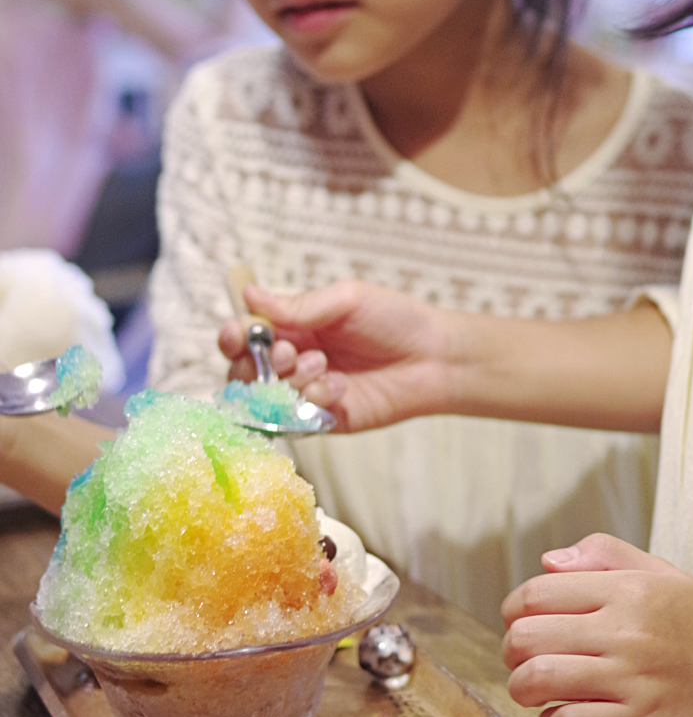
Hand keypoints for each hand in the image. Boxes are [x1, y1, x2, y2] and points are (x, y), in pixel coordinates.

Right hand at [217, 281, 457, 432]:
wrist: (434, 357)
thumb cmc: (394, 319)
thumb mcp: (345, 300)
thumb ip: (297, 305)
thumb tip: (248, 295)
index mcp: (295, 326)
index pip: (246, 334)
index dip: (234, 336)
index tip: (238, 334)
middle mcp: (294, 361)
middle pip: (244, 371)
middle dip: (257, 363)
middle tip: (290, 352)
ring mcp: (305, 393)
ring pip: (264, 398)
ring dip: (288, 380)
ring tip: (323, 365)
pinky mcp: (321, 421)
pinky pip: (294, 420)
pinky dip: (310, 401)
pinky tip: (339, 388)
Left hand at [501, 533, 692, 716]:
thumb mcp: (663, 572)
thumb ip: (605, 555)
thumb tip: (548, 562)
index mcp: (627, 589)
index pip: (536, 593)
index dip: (513, 611)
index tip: (519, 624)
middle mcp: (624, 630)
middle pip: (527, 637)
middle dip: (511, 651)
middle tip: (521, 660)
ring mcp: (630, 679)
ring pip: (538, 680)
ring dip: (522, 688)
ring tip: (532, 691)